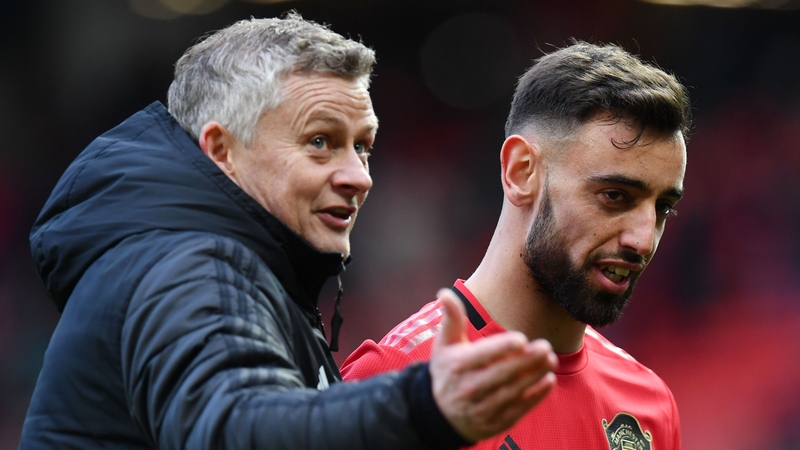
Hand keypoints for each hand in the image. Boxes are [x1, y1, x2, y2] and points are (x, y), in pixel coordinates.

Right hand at [429, 289, 556, 442]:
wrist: (441, 415)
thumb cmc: (447, 371)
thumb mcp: (444, 345)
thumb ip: (451, 319)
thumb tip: (444, 293)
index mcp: (458, 366)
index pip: (482, 356)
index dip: (502, 348)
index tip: (521, 339)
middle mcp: (469, 388)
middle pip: (501, 374)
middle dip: (525, 361)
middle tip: (545, 346)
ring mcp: (483, 407)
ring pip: (513, 391)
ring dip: (534, 376)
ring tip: (551, 359)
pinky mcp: (496, 421)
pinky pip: (519, 408)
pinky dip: (535, 396)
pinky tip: (549, 380)